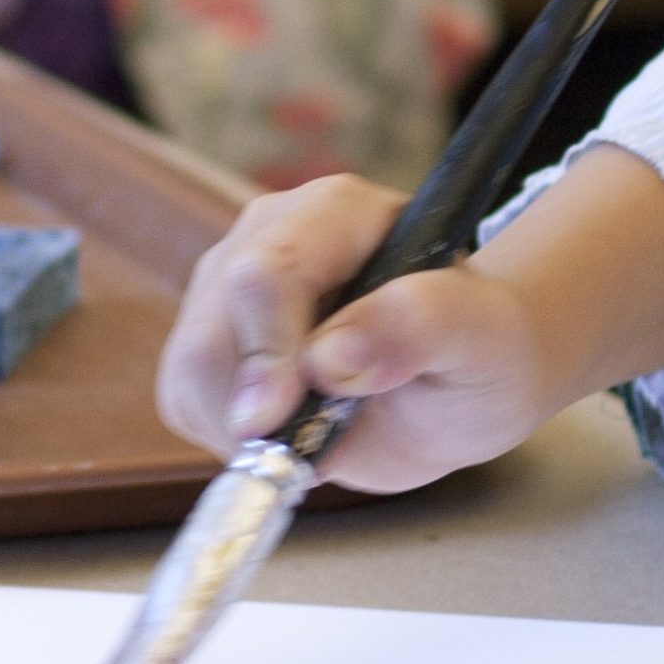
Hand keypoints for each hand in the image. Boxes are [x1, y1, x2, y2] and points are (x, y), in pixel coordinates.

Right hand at [155, 175, 571, 493]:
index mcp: (342, 213)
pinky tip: (289, 430)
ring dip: (238, 423)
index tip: (274, 419)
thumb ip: (422, 327)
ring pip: (189, 360)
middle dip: (246, 397)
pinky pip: (183, 395)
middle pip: (215, 316)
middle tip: (293, 450)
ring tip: (317, 433)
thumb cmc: (476, 350)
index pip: (271, 268)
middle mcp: (273, 232)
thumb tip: (331, 356)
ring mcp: (230, 280)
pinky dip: (224, 433)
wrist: (454, 380)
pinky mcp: (209, 334)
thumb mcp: (480, 340)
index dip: (266, 347)